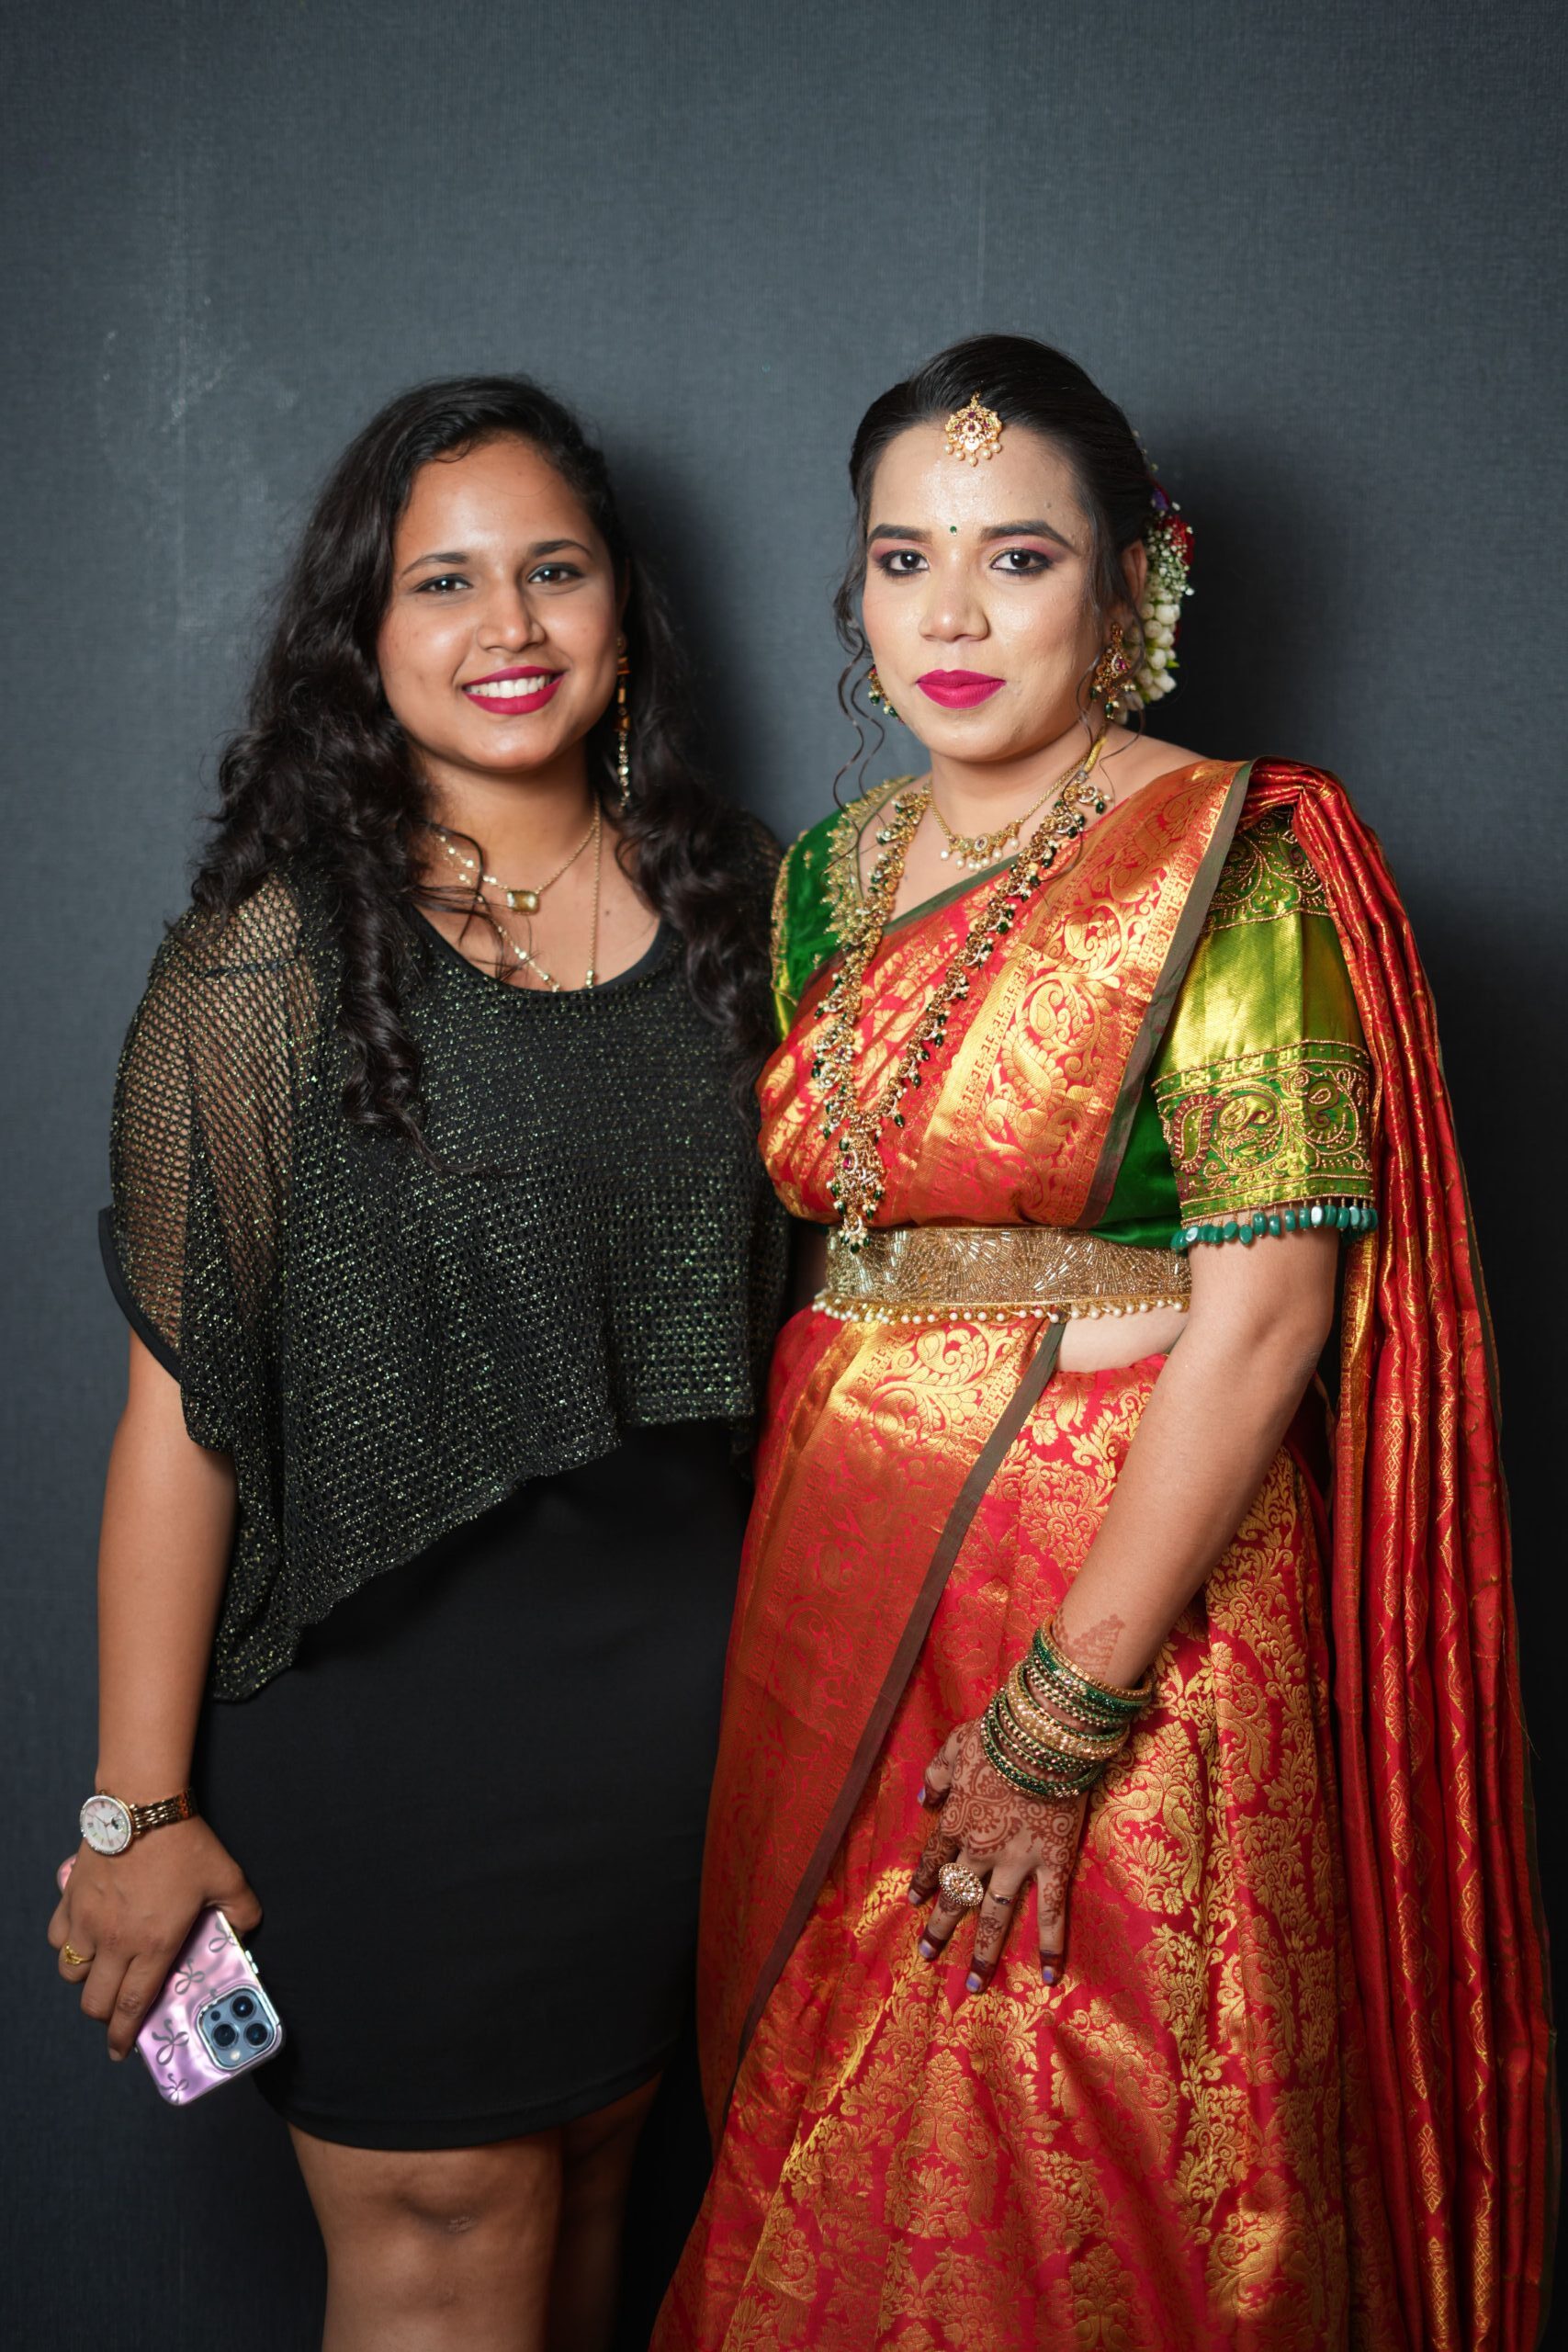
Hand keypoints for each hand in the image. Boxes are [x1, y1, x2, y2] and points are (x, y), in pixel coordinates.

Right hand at [47, 1819, 261, 2060]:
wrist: (142, 1805)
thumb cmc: (185, 1843)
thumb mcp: (228, 1878)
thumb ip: (242, 1910)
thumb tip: (247, 1929)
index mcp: (153, 1944)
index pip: (131, 2007)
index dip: (123, 2036)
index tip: (120, 2050)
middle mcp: (115, 1941)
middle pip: (95, 2001)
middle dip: (104, 2016)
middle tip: (115, 2011)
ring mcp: (87, 1921)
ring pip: (71, 1972)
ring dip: (86, 1980)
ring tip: (103, 1971)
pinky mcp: (70, 1900)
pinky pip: (57, 1938)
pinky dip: (67, 1945)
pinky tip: (84, 1936)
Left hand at [908, 1718, 1085, 1994]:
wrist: (1041, 1737)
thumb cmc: (998, 1733)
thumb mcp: (955, 1744)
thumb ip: (937, 1774)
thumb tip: (924, 1798)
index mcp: (956, 1820)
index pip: (935, 1859)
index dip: (925, 1880)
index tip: (914, 1902)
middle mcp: (980, 1849)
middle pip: (957, 1896)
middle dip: (940, 1928)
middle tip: (926, 1955)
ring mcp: (1016, 1861)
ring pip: (995, 1916)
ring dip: (983, 1952)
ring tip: (973, 1984)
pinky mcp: (1052, 1863)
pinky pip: (1051, 1912)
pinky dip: (1050, 1945)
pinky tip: (1048, 1976)